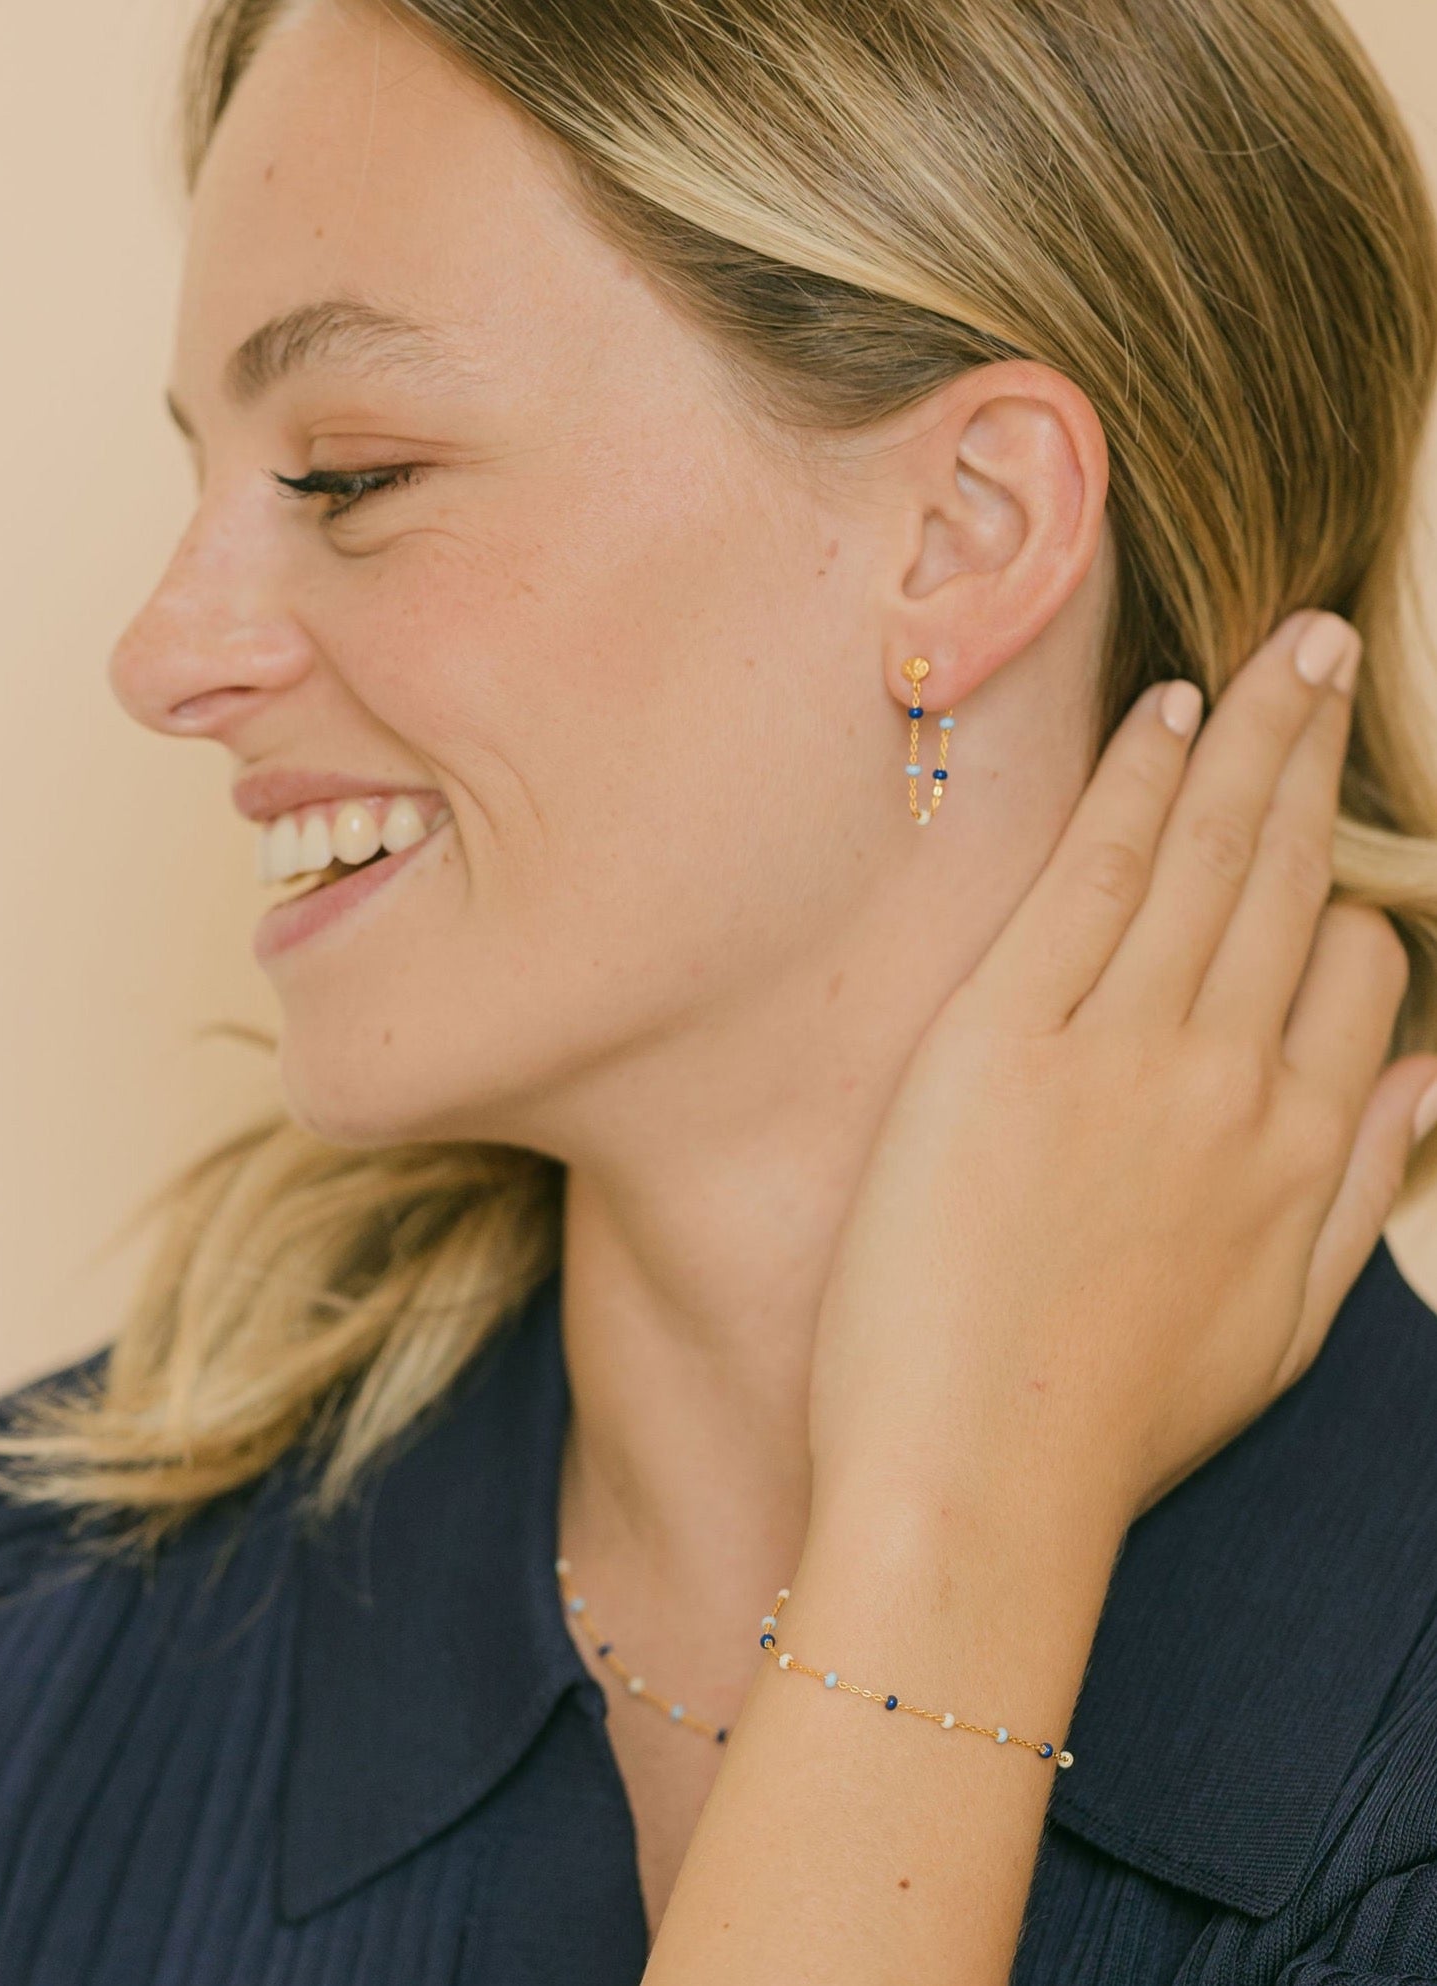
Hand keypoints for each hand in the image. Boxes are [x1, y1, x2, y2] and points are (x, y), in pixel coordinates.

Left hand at [807, 612, 1436, 1548]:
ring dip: (1251, 737)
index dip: (1339, 896)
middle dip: (1314, 755)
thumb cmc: (1105, 1424)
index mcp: (1297, 1154)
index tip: (1311, 842)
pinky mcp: (1004, 1041)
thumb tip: (1434, 1086)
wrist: (971, 1481)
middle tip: (1328, 647)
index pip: (1355, 977)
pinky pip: (1095, 881)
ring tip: (1278, 646)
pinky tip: (1168, 715)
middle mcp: (1230, 1083)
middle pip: (1291, 883)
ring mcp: (1122, 1053)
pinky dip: (1139, 789)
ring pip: (1212, 859)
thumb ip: (1358, 1198)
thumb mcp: (1276, 1333)